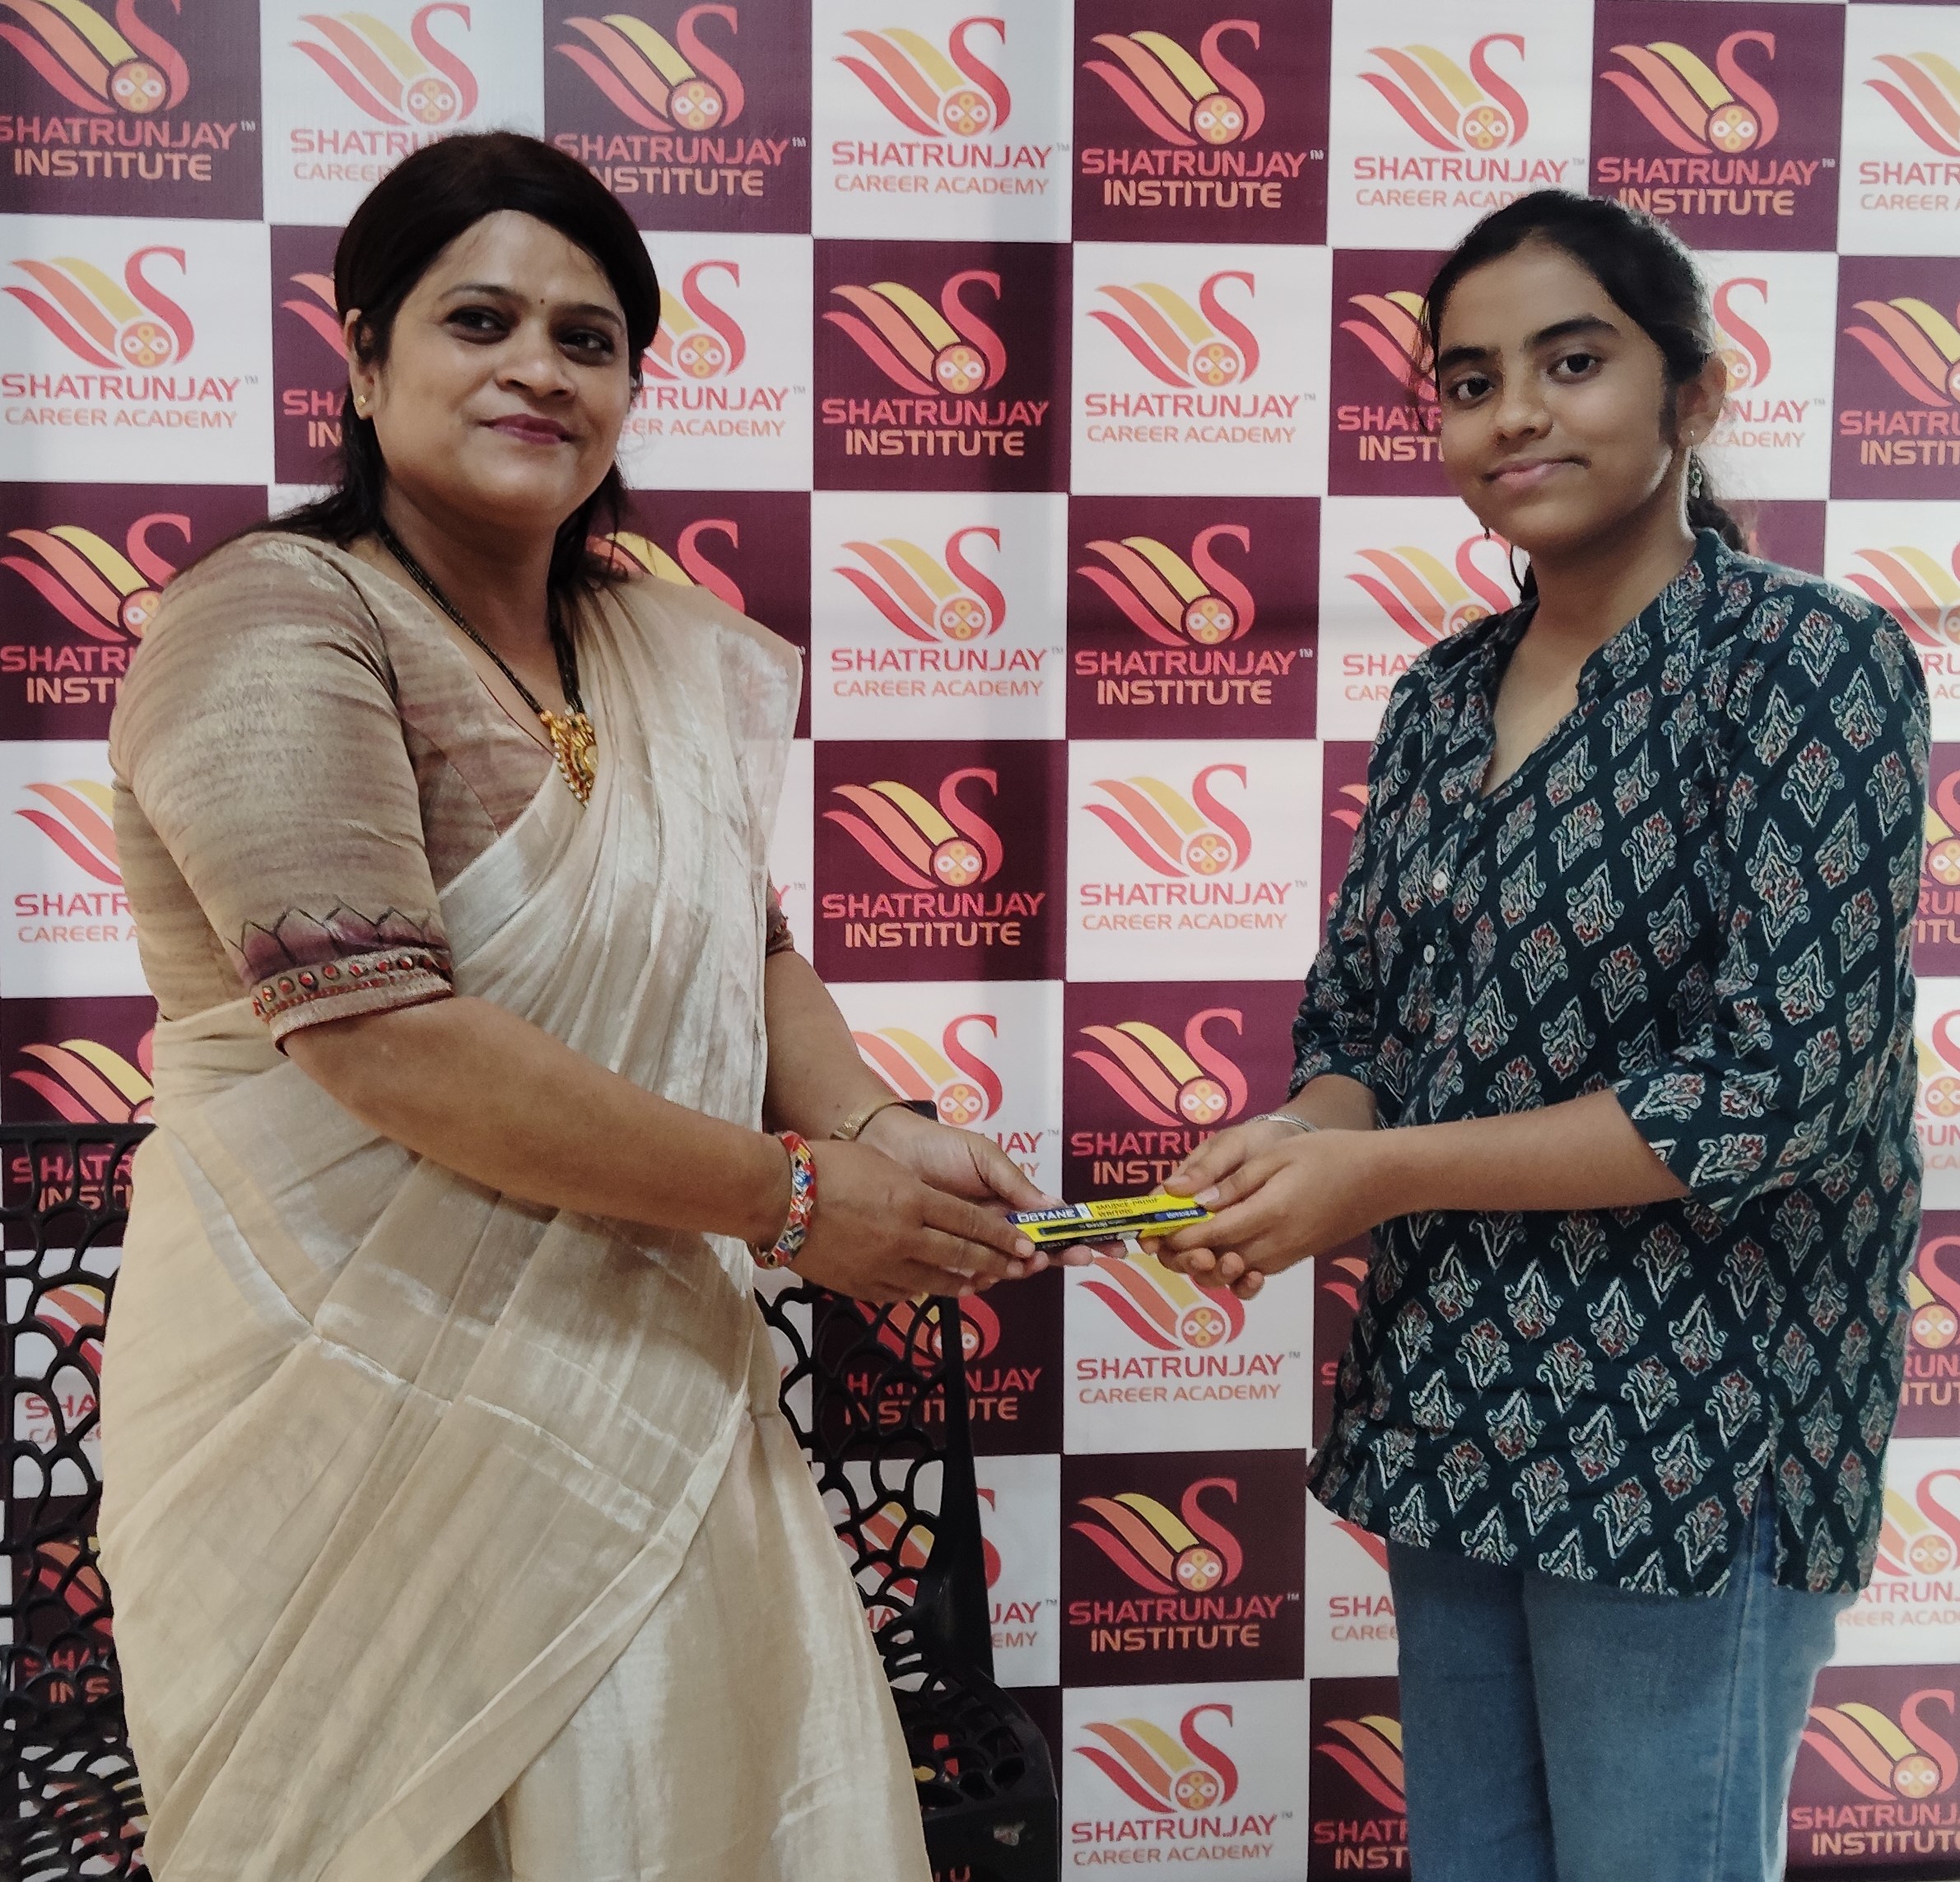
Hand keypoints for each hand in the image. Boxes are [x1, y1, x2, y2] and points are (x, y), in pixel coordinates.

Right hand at [788, 1138, 1038, 1303]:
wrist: (778, 1196)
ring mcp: (883, 1265)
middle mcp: (905, 1236)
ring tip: (981, 1283)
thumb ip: (914, 1192)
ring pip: (934, 1280)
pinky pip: (900, 1293)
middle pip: (961, 1253)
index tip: (1025, 1244)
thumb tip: (932, 1210)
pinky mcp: (861, 1285)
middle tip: (1019, 1269)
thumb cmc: (827, 1166)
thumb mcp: (882, 1168)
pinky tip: (927, 1288)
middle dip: (994, 1262)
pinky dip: (919, 1289)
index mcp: (913, 1200)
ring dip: (962, 1281)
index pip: (971, 1222)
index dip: (1001, 1236)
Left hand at [860, 1107, 1091, 1271]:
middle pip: (1037, 1252)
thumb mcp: (986, 1158)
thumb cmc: (940, 1149)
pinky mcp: (945, 1259)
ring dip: (1020, 1268)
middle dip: (1056, 1257)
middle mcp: (997, 1228)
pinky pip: (970, 1277)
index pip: (1054, 1224)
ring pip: (1007, 1268)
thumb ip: (1018, 1185)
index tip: (1111, 1248)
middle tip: (1059, 1256)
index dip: (1082, 1237)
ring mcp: (973, 1245)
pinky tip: (984, 1274)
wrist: (888, 1152)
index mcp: (1013, 1203)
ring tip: (1025, 1259)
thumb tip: (1058, 1209)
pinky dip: (982, 1280)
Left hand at [1157, 1120, 1387, 1298]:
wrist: (1382, 1179)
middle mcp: (1275, 1244)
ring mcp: (1286, 1255)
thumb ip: (1234, 1183)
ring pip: (1232, 1273)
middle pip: (1215, 1261)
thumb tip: (1192, 1201)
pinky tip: (1216, 1253)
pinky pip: (1254, 1271)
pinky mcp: (1295, 1258)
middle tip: (1157, 1243)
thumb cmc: (1329, 1155)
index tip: (1149, 1232)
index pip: (1209, 1235)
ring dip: (1203, 1266)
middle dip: (1182, 1256)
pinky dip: (1230, 1268)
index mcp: (1268, 1214)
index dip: (1175, 1237)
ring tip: (1181, 1248)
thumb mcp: (1277, 1157)